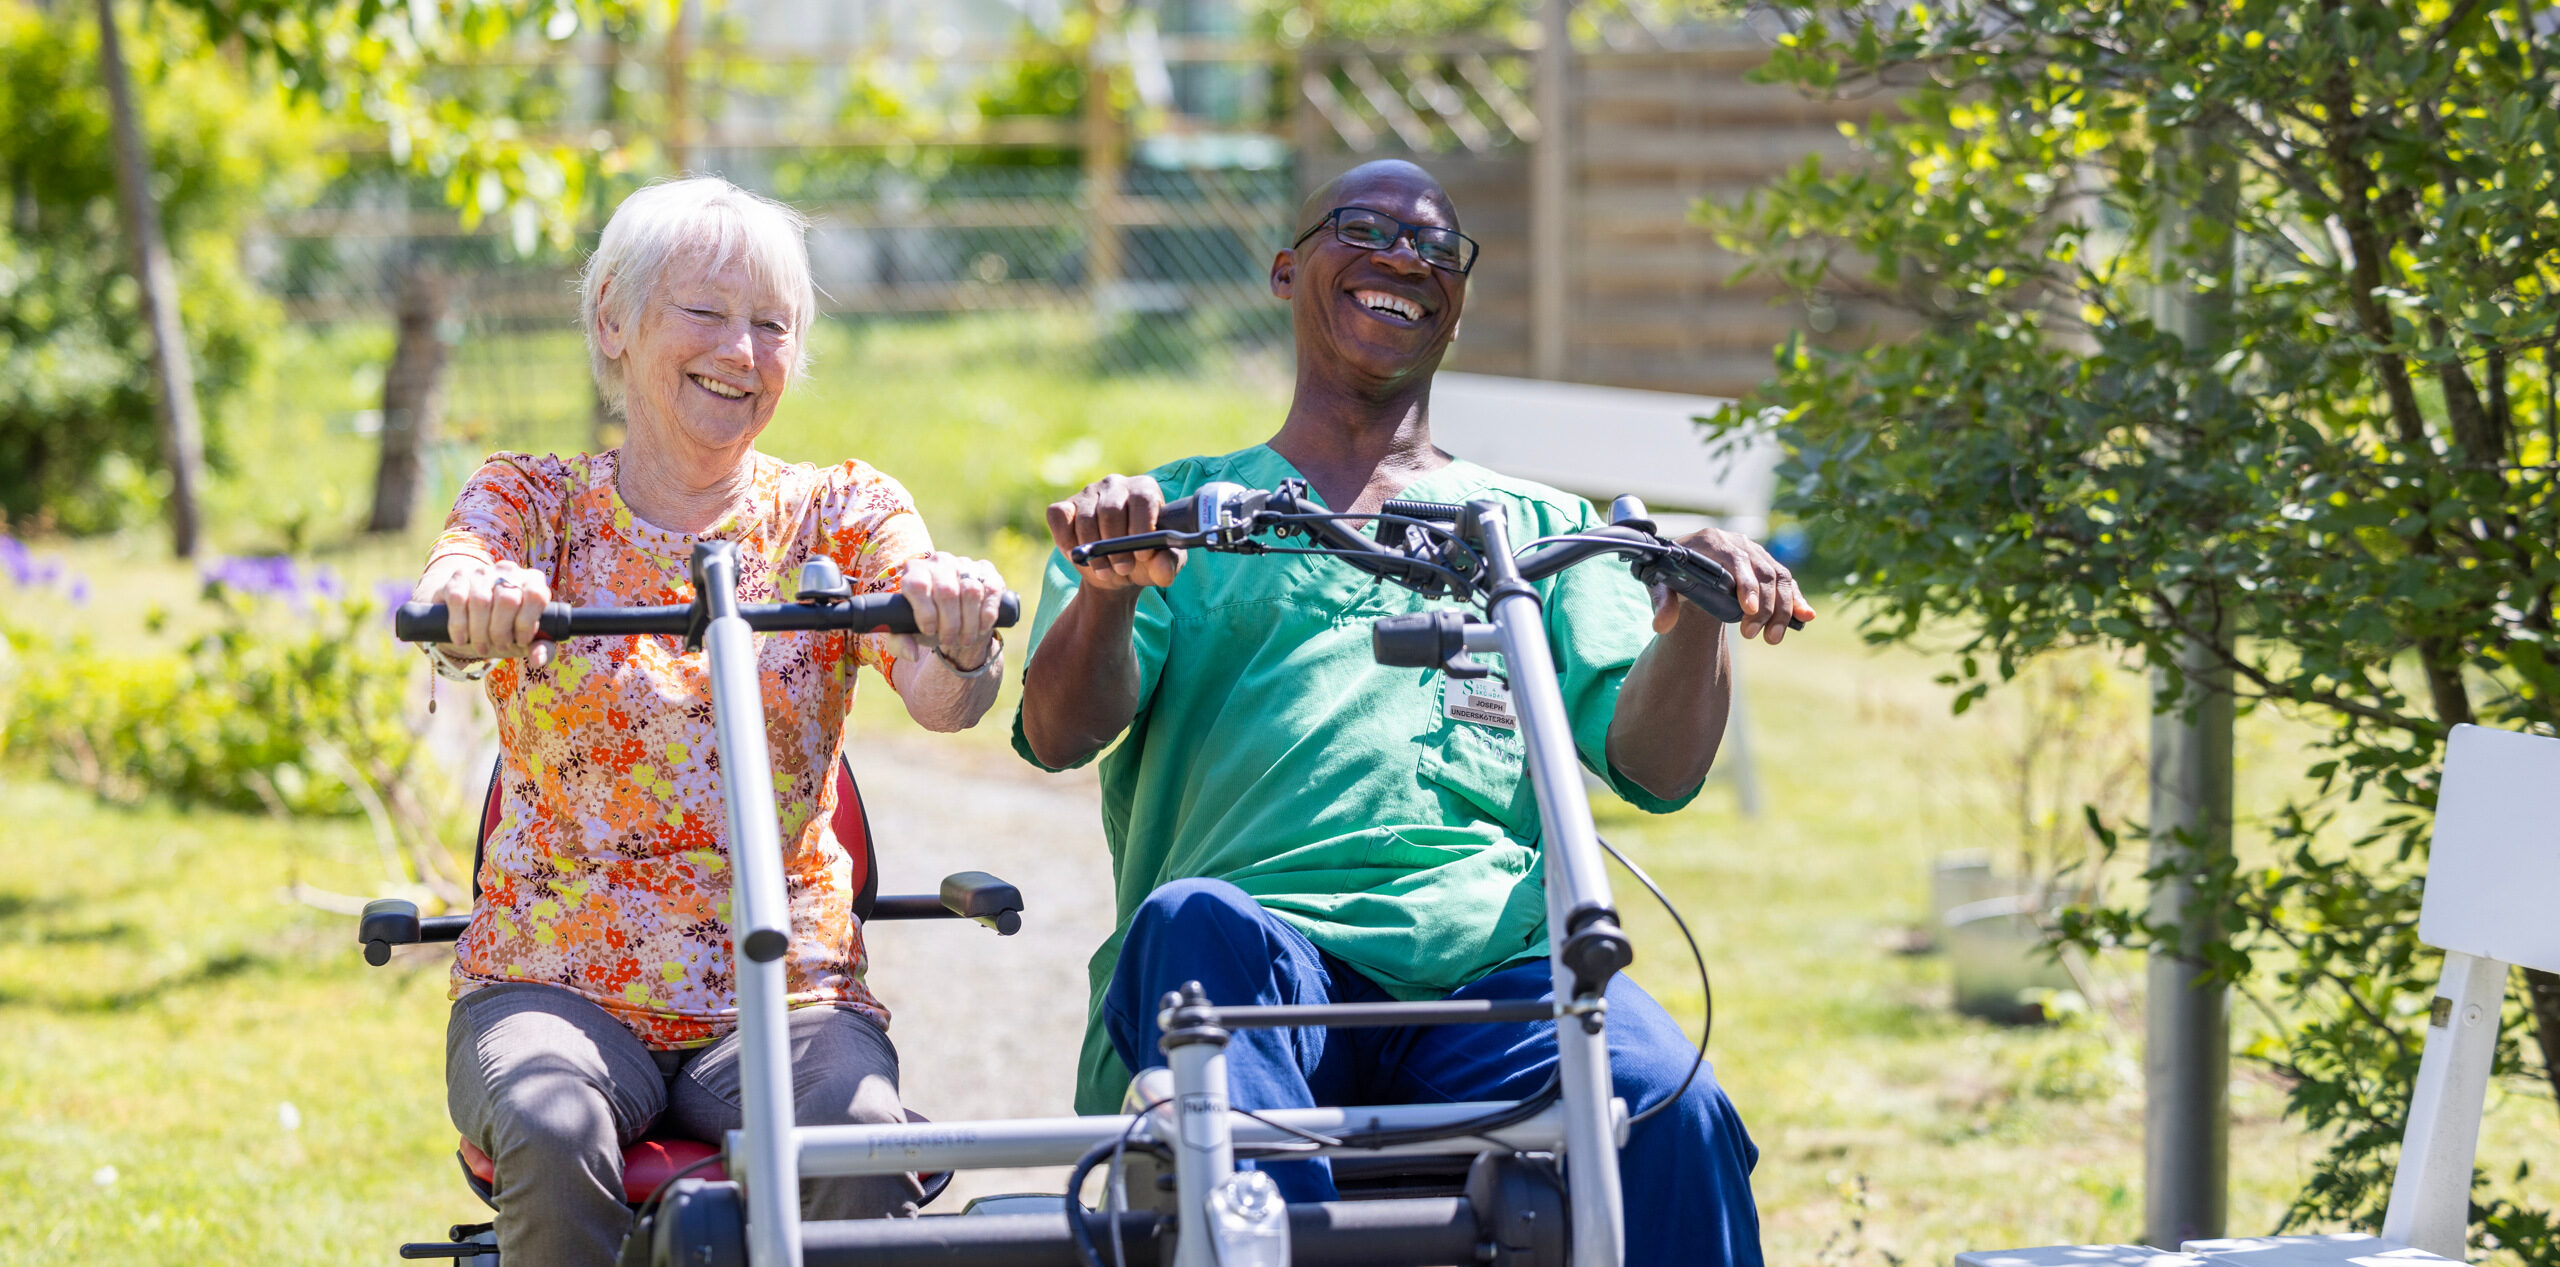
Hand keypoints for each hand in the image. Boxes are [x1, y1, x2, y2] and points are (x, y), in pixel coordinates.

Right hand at [415, 557, 555, 668]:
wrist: (472, 613)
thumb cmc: (506, 626)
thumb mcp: (525, 638)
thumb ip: (539, 648)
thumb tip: (539, 659)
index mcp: (532, 581)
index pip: (536, 595)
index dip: (527, 623)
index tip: (521, 641)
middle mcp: (508, 571)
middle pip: (507, 600)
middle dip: (501, 631)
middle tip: (499, 646)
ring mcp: (482, 572)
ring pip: (481, 600)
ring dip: (480, 632)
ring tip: (482, 647)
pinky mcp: (458, 576)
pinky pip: (458, 599)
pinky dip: (459, 625)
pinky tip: (461, 639)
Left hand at [891, 552, 1004, 671]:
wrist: (953, 612)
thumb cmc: (927, 620)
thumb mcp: (907, 631)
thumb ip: (900, 643)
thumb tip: (912, 654)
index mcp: (915, 571)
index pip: (918, 585)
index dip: (925, 611)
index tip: (929, 631)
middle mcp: (940, 562)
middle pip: (946, 591)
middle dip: (949, 623)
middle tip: (948, 640)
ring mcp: (965, 564)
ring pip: (971, 591)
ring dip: (970, 622)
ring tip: (965, 639)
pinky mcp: (987, 570)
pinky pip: (991, 590)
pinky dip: (987, 614)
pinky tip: (982, 627)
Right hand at [1046, 474, 1183, 590]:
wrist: (1117, 571)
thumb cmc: (1144, 561)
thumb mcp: (1161, 566)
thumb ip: (1167, 565)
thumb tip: (1163, 569)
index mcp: (1145, 489)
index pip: (1142, 500)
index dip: (1141, 528)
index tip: (1142, 555)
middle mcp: (1116, 484)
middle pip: (1112, 511)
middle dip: (1116, 546)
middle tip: (1123, 568)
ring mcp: (1088, 493)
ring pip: (1086, 519)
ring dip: (1094, 551)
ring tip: (1106, 570)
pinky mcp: (1064, 506)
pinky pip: (1060, 518)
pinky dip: (1066, 541)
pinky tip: (1078, 555)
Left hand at [1656, 527, 1813, 645]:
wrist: (1688, 564)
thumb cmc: (1673, 573)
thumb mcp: (1661, 583)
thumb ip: (1662, 601)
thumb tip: (1662, 624)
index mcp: (1712, 541)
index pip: (1734, 559)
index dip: (1745, 583)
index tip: (1747, 609)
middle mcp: (1739, 543)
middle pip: (1762, 571)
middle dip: (1764, 606)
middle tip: (1754, 635)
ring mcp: (1756, 553)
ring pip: (1779, 577)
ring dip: (1782, 608)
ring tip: (1773, 637)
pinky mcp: (1768, 566)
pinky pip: (1787, 582)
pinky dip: (1797, 599)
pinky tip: (1805, 617)